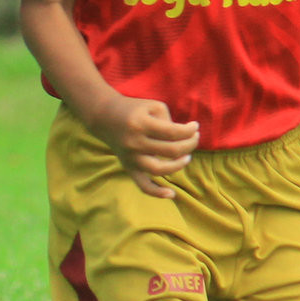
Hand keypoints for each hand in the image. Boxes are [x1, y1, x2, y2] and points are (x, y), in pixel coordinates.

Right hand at [84, 94, 198, 198]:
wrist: (104, 116)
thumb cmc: (134, 110)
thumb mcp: (152, 106)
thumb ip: (169, 121)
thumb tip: (183, 139)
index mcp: (142, 124)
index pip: (174, 132)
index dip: (190, 130)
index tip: (195, 126)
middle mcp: (135, 143)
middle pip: (171, 150)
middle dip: (190, 144)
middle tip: (194, 138)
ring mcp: (131, 157)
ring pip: (160, 169)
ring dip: (179, 165)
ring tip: (186, 157)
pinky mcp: (128, 167)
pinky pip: (143, 185)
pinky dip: (157, 192)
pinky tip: (171, 194)